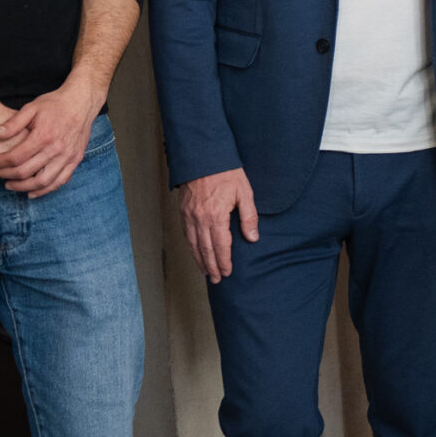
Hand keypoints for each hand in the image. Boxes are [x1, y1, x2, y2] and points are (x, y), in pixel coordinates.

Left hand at [0, 79, 102, 197]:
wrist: (81, 102)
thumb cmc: (54, 104)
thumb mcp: (31, 108)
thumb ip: (12, 123)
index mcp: (43, 136)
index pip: (14, 158)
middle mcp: (56, 149)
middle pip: (25, 172)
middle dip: (5, 174)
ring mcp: (68, 157)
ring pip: (42, 182)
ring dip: (23, 187)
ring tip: (10, 184)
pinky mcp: (76, 160)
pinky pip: (60, 182)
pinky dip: (45, 190)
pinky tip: (33, 191)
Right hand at [178, 168, 258, 282]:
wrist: (203, 156)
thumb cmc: (227, 173)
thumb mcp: (245, 192)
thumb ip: (249, 217)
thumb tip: (252, 239)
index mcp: (216, 215)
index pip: (220, 245)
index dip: (224, 261)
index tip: (227, 273)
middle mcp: (200, 218)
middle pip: (205, 249)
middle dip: (211, 266)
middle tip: (216, 280)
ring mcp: (189, 215)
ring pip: (193, 244)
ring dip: (200, 260)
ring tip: (206, 273)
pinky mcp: (183, 211)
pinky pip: (186, 235)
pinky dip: (191, 248)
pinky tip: (195, 254)